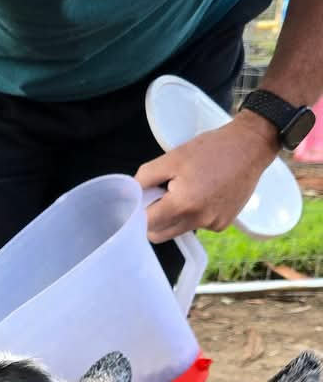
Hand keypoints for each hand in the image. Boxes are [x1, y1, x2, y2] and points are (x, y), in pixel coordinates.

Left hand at [135, 111, 278, 242]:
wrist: (250, 147)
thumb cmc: (210, 149)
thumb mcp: (171, 158)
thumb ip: (145, 178)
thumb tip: (132, 194)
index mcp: (183, 204)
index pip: (146, 225)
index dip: (138, 214)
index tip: (139, 202)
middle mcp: (199, 220)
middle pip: (160, 234)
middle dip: (153, 219)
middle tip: (159, 196)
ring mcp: (213, 224)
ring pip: (177, 230)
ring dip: (173, 217)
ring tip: (185, 190)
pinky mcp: (223, 224)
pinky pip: (197, 225)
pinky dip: (193, 215)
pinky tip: (202, 194)